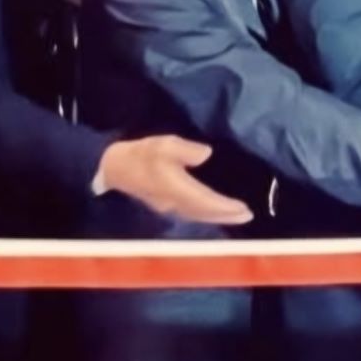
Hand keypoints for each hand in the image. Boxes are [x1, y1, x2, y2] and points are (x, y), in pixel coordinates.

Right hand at [97, 136, 253, 226]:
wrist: (112, 168)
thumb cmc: (139, 154)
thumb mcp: (161, 144)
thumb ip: (184, 149)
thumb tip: (206, 154)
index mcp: (175, 188)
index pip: (205, 201)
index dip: (225, 206)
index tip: (244, 208)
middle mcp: (174, 203)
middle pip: (205, 213)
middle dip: (227, 215)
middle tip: (248, 215)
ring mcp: (169, 207)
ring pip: (199, 215)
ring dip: (219, 217)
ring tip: (238, 215)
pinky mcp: (166, 206)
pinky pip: (193, 213)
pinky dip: (208, 213)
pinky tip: (215, 210)